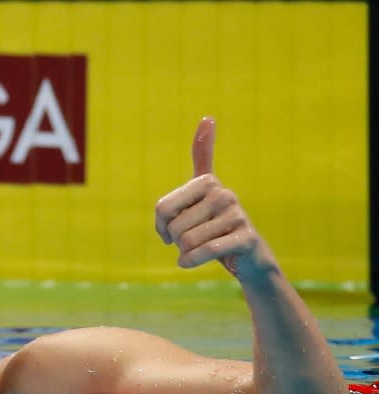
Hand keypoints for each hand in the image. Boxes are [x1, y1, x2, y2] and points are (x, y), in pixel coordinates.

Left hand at [155, 117, 275, 280]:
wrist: (246, 258)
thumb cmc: (212, 228)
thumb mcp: (198, 195)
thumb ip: (200, 158)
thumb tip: (209, 118)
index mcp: (207, 182)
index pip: (163, 207)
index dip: (159, 225)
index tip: (166, 232)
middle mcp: (224, 193)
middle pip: (174, 226)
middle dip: (175, 242)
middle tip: (188, 243)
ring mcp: (237, 215)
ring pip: (188, 240)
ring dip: (185, 253)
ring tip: (198, 251)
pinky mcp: (246, 237)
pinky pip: (205, 251)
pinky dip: (191, 261)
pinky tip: (188, 263)